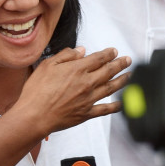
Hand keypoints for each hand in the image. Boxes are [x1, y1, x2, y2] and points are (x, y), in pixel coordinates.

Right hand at [13, 47, 131, 135]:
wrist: (35, 115)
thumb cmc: (37, 91)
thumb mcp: (47, 65)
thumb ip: (66, 56)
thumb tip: (81, 50)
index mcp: (77, 69)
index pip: (98, 58)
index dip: (108, 54)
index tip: (114, 51)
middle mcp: (87, 83)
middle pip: (109, 71)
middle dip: (120, 64)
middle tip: (128, 60)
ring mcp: (88, 99)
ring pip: (111, 88)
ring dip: (122, 80)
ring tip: (129, 75)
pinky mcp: (86, 113)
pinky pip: (105, 109)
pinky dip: (115, 107)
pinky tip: (120, 104)